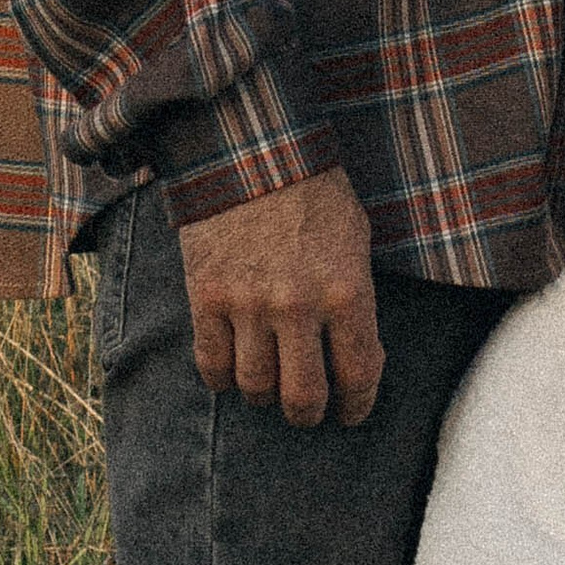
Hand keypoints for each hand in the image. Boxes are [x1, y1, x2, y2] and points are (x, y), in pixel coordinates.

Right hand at [177, 167, 382, 426]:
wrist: (250, 151)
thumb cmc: (313, 193)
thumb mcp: (356, 240)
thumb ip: (356, 298)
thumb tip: (356, 351)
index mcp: (347, 292)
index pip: (358, 375)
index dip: (356, 405)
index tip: (351, 412)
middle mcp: (298, 307)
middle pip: (303, 397)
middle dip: (309, 414)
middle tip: (308, 412)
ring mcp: (248, 305)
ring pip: (256, 386)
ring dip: (265, 396)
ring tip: (269, 389)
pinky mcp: (206, 298)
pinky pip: (211, 363)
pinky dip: (222, 378)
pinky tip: (231, 373)